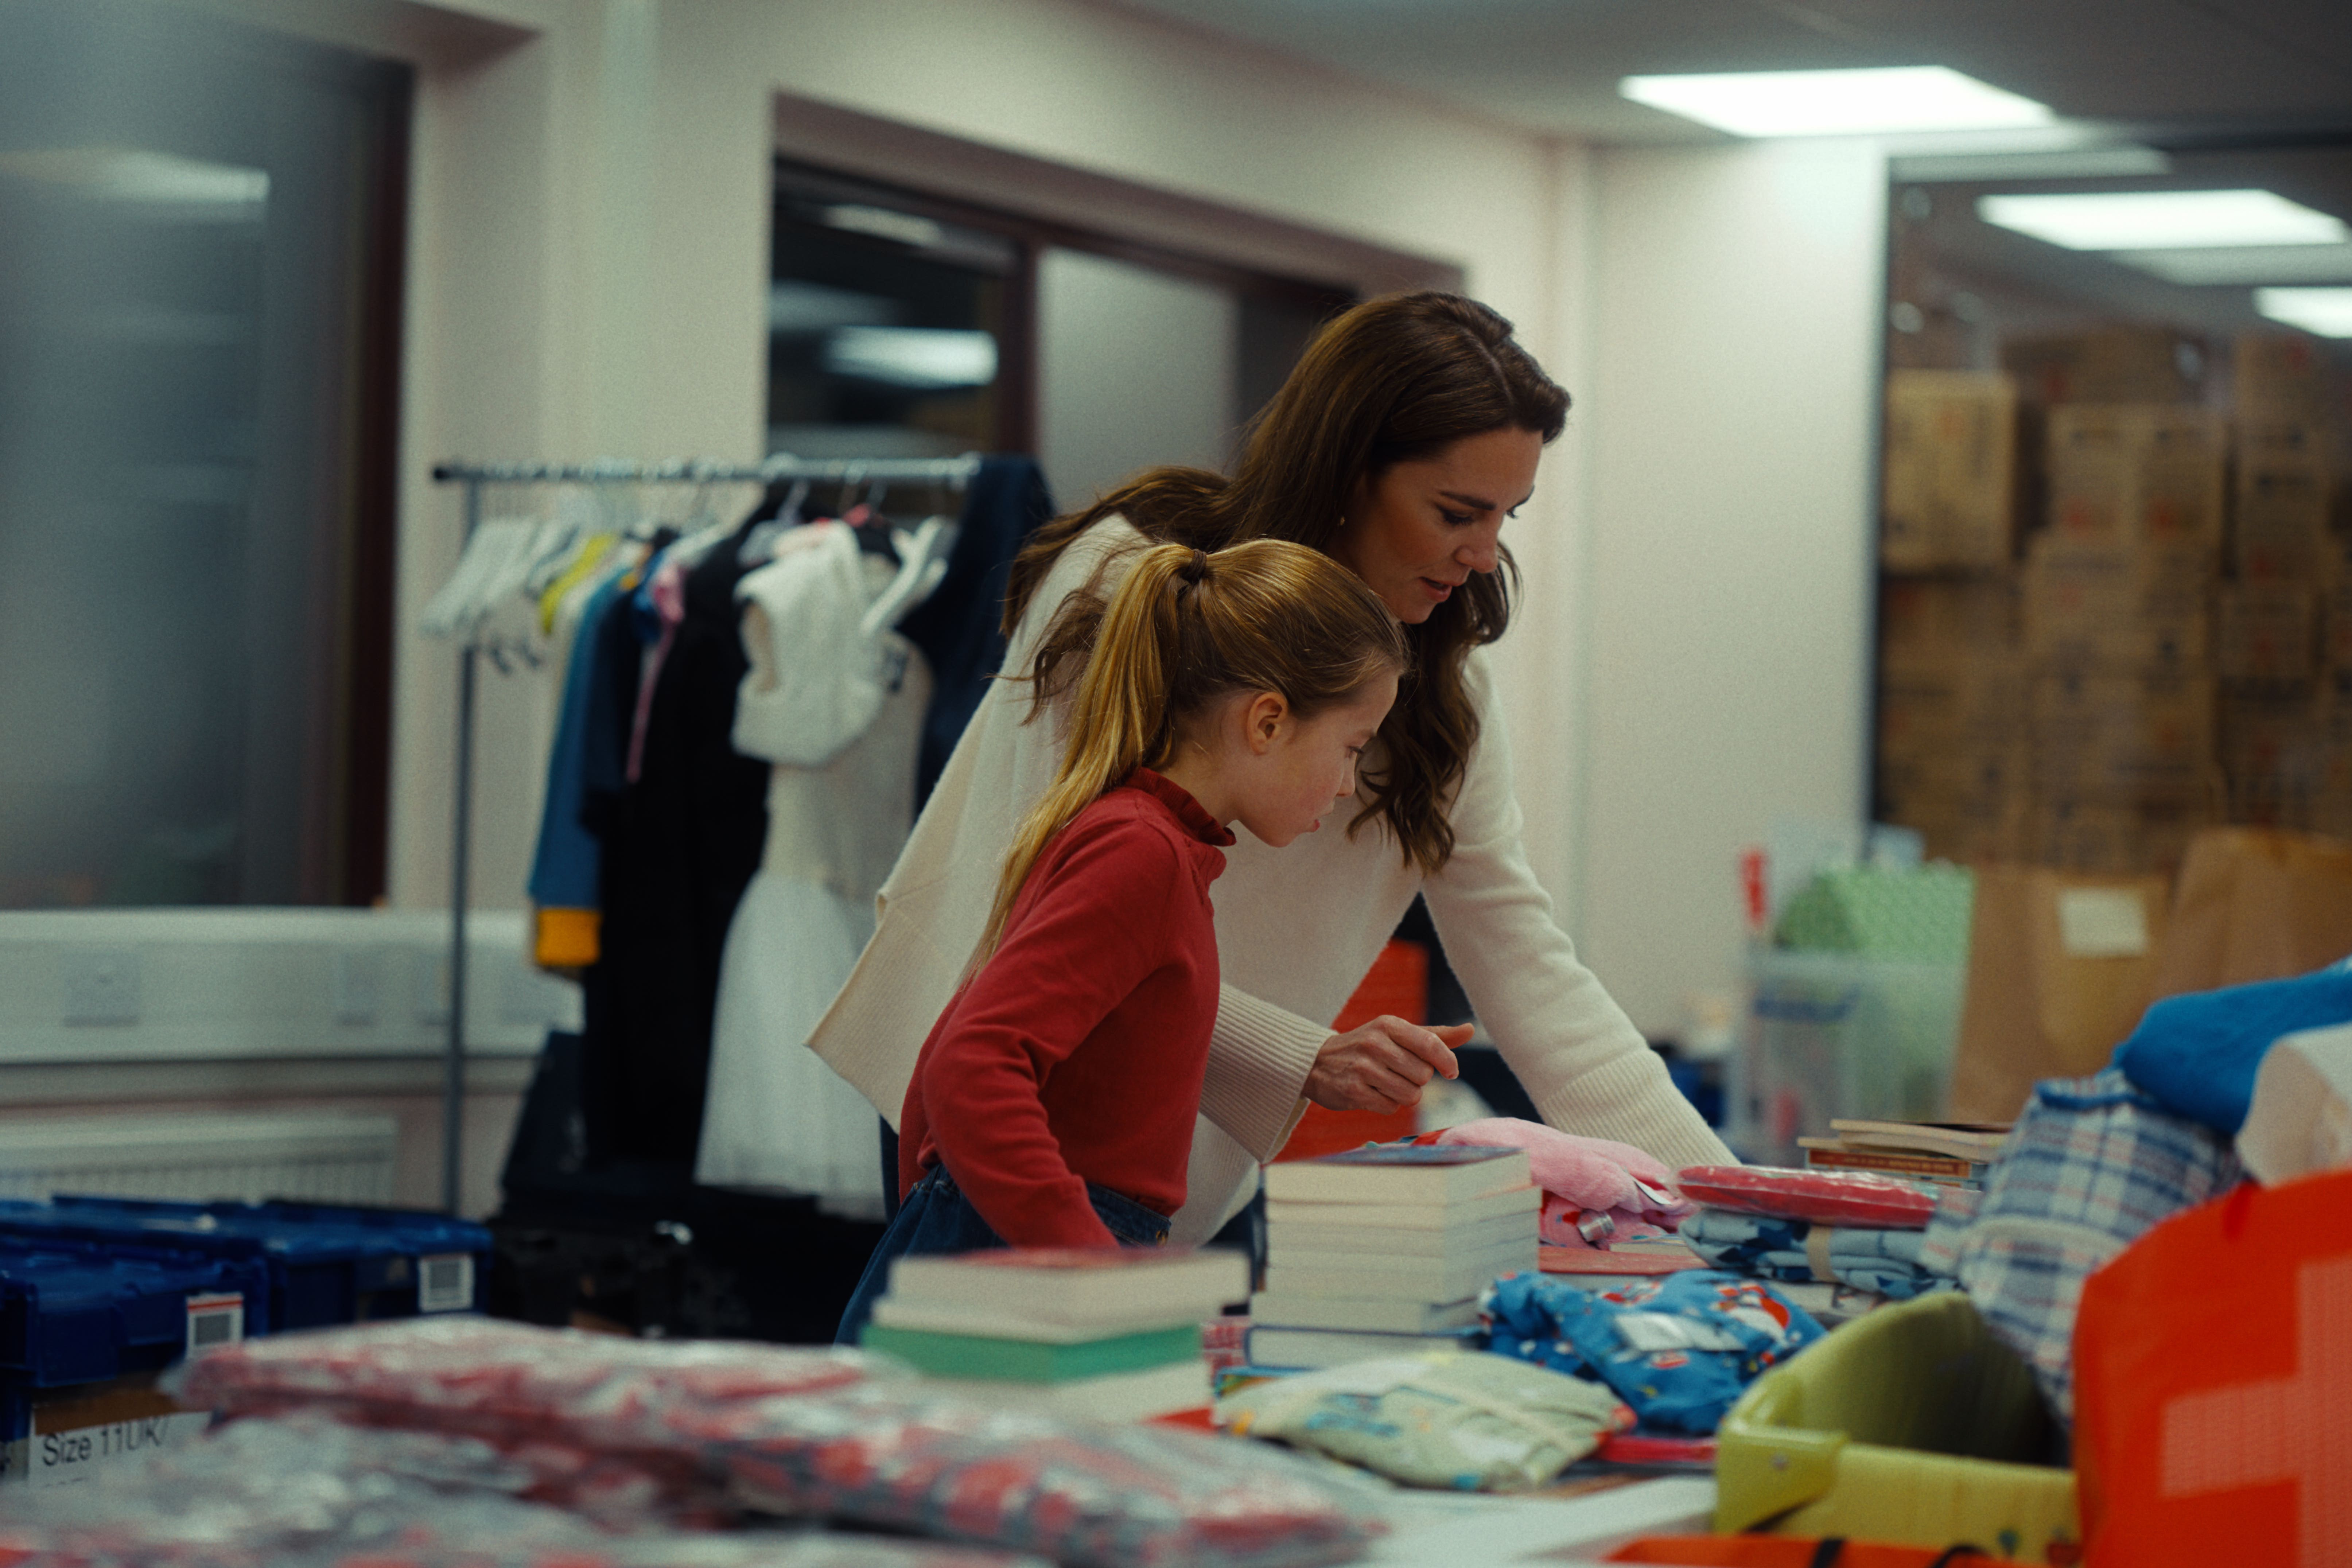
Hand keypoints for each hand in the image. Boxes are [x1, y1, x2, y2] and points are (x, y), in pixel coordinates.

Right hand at [1302, 1019, 1472, 1113]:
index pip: (1431, 1044)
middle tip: (1400, 1073)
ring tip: (1387, 1084)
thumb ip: (1435, 1035)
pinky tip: (1373, 1093)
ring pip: (1409, 1095)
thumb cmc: (1368, 1047)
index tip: (1451, 1072)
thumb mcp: (1397, 1034)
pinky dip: (1387, 1104)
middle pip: (1423, 1075)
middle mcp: (1375, 1043)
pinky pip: (1390, 1107)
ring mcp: (1362, 1068)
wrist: (1318, 1062)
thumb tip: (1470, 1030)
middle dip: (1418, 1080)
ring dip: (1404, 1095)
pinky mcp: (1353, 1091)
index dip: (1447, 1062)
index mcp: (1388, 1025)